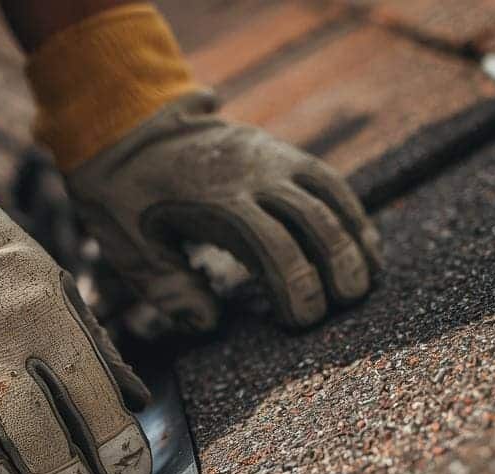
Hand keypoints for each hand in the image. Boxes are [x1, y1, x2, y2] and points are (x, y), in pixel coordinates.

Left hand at [65, 92, 381, 337]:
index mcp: (215, 202)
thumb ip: (166, 286)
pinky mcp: (280, 154)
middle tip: (347, 304)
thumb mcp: (128, 244)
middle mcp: (253, 176)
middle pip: (312, 218)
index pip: (270, 245)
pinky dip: (352, 212)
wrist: (130, 128)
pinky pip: (328, 180)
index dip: (294, 284)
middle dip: (337, 263)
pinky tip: (365, 245)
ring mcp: (271, 159)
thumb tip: (208, 325)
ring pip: (330, 195)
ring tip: (368, 281)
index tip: (303, 319)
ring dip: (355, 238)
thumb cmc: (125, 197)